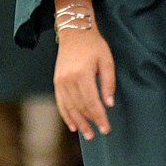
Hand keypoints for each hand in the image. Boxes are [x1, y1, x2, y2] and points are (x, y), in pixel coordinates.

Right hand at [53, 25, 115, 140]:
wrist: (74, 32)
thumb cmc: (94, 45)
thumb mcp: (106, 60)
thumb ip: (108, 82)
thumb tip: (109, 104)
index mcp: (82, 74)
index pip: (91, 102)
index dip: (99, 117)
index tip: (106, 127)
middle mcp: (68, 80)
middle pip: (80, 107)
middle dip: (90, 122)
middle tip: (98, 133)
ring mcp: (60, 82)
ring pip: (69, 108)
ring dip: (78, 122)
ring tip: (87, 134)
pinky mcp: (56, 82)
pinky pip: (61, 103)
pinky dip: (66, 115)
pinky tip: (73, 124)